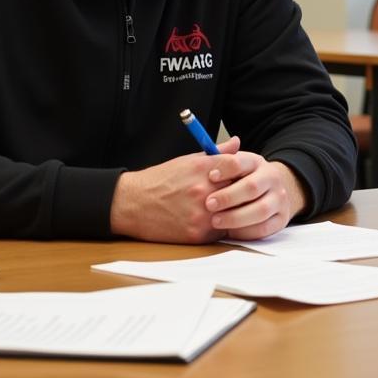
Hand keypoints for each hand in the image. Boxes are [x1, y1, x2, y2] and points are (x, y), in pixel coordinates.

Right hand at [111, 138, 306, 243]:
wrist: (131, 204)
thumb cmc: (160, 180)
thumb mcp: (187, 160)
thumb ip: (216, 154)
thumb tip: (238, 143)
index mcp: (202, 169)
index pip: (238, 167)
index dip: (244, 172)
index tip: (245, 175)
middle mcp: (204, 190)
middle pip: (240, 191)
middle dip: (243, 193)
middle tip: (246, 195)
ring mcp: (201, 214)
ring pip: (234, 214)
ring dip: (235, 213)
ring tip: (233, 209)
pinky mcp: (197, 234)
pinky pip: (222, 232)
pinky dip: (222, 228)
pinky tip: (217, 222)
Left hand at [204, 146, 306, 239]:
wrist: (270, 191)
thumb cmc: (241, 179)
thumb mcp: (232, 165)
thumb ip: (220, 159)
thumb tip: (214, 148)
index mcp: (256, 162)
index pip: (242, 162)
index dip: (225, 169)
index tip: (210, 176)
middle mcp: (272, 178)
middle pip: (252, 187)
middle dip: (228, 197)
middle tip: (209, 204)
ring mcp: (279, 199)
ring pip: (260, 210)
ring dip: (236, 217)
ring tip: (216, 220)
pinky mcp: (281, 219)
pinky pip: (264, 228)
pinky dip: (246, 231)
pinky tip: (230, 231)